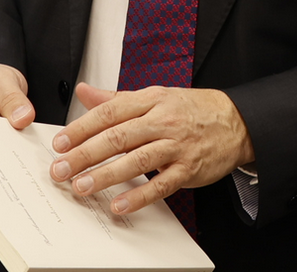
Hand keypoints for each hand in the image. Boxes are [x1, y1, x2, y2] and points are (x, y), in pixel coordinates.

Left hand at [48, 83, 253, 214]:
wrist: (236, 122)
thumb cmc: (191, 109)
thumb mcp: (156, 96)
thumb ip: (116, 98)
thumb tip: (84, 92)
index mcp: (152, 99)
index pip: (110, 112)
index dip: (81, 128)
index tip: (59, 143)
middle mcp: (163, 120)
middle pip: (118, 137)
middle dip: (85, 155)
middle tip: (61, 170)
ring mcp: (177, 145)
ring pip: (136, 160)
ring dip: (105, 175)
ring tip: (81, 187)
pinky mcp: (188, 168)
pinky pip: (161, 184)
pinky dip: (138, 196)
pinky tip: (119, 204)